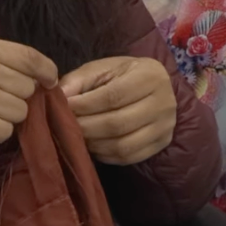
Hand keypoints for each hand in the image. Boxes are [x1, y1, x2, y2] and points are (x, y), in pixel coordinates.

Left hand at [59, 56, 176, 165]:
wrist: (155, 87)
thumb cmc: (124, 75)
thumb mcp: (103, 68)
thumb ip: (80, 80)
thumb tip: (59, 97)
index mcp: (150, 76)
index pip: (113, 96)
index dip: (85, 105)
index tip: (64, 107)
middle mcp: (164, 103)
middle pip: (117, 124)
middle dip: (86, 127)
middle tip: (65, 126)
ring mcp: (165, 127)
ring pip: (123, 145)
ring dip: (94, 144)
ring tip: (77, 136)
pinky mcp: (162, 144)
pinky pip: (129, 157)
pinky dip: (105, 155)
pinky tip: (93, 146)